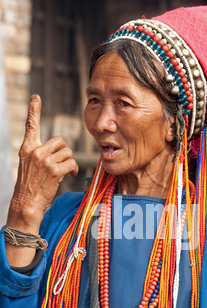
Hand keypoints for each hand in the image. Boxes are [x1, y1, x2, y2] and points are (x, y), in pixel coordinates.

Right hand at [9, 94, 78, 227]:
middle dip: (65, 151)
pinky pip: (71, 162)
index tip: (36, 97)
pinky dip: (73, 169)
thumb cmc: (31, 186)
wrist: (26, 203)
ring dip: (70, 161)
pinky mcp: (54, 170)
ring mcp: (44, 160)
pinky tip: (70, 175)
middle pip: (60, 140)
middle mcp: (35, 151)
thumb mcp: (29, 166)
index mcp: (27, 148)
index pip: (31, 125)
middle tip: (64, 162)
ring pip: (67, 152)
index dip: (34, 110)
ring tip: (66, 171)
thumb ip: (39, 154)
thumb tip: (57, 149)